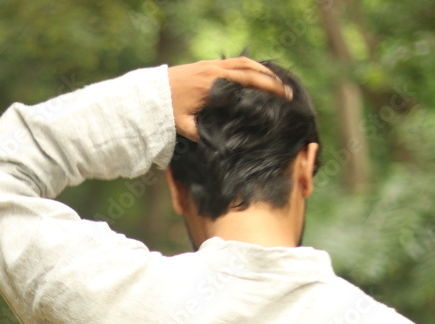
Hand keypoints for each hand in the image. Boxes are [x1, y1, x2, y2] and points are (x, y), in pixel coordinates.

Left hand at [167, 56, 291, 140]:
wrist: (147, 94)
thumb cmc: (165, 112)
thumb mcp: (183, 127)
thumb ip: (201, 136)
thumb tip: (218, 151)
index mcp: (212, 86)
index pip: (246, 84)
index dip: (266, 89)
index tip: (282, 98)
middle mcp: (213, 71)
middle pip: (250, 71)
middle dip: (271, 80)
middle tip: (287, 91)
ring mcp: (210, 65)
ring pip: (243, 62)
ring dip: (262, 70)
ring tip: (276, 80)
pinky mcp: (205, 64)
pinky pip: (233, 61)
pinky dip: (248, 66)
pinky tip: (255, 73)